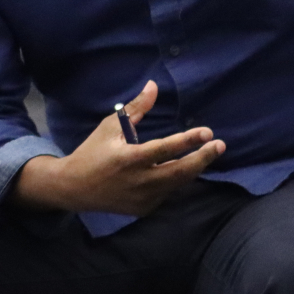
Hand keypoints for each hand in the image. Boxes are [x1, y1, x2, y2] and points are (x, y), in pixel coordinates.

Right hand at [12, 81, 224, 215]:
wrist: (72, 189)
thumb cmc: (93, 152)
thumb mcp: (110, 127)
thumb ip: (136, 108)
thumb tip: (154, 84)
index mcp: (129, 159)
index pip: (165, 150)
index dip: (188, 141)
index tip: (207, 132)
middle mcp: (139, 181)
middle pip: (180, 172)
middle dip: (203, 158)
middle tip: (220, 145)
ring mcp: (143, 198)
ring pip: (178, 183)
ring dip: (194, 167)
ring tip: (209, 152)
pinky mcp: (144, 209)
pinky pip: (168, 192)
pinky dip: (176, 179)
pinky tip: (184, 167)